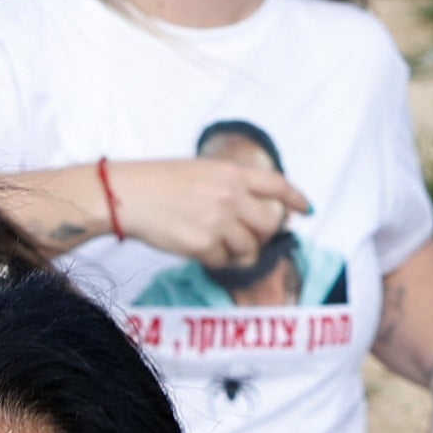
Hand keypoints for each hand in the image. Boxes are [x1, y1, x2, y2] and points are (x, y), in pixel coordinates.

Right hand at [106, 151, 308, 268]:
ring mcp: (218, 221)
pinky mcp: (203, 245)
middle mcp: (230, 196)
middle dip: (263, 234)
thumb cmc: (156, 182)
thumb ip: (228, 186)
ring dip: (238, 252)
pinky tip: (199, 249)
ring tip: (218, 245)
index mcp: (231, 173)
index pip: (277, 185)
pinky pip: (223, 261)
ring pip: (249, 248)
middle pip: (269, 223)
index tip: (306, 209)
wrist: (126, 195)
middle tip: (248, 237)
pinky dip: (216, 260)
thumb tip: (250, 210)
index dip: (295, 198)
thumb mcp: (199, 171)